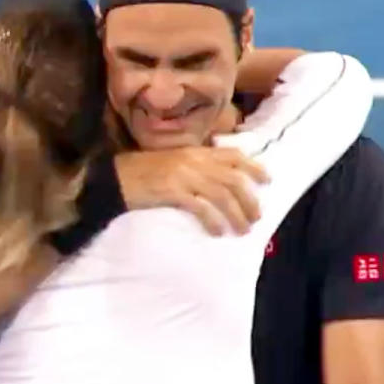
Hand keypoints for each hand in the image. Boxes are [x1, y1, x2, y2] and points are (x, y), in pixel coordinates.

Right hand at [114, 147, 268, 234]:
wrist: (116, 177)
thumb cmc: (144, 171)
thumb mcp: (174, 161)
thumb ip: (196, 165)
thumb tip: (220, 179)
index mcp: (195, 151)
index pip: (232, 155)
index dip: (253, 167)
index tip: (267, 180)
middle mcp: (193, 161)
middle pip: (232, 179)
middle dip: (249, 199)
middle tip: (256, 217)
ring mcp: (183, 176)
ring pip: (221, 195)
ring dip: (236, 214)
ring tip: (242, 230)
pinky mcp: (172, 192)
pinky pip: (200, 208)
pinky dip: (213, 221)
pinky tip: (217, 232)